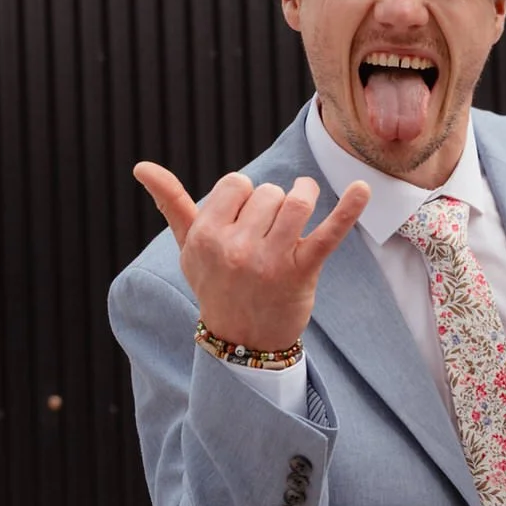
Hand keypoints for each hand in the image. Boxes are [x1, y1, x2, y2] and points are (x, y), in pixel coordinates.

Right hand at [134, 162, 370, 349]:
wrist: (243, 339)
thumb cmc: (216, 283)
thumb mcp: (189, 248)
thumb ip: (171, 203)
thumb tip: (141, 166)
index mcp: (206, 237)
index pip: (236, 184)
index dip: (245, 196)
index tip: (245, 219)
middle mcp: (235, 248)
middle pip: (268, 192)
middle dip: (274, 203)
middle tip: (271, 230)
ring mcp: (269, 262)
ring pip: (296, 202)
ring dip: (304, 196)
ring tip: (303, 204)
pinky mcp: (302, 273)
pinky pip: (328, 233)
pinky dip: (349, 208)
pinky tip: (363, 188)